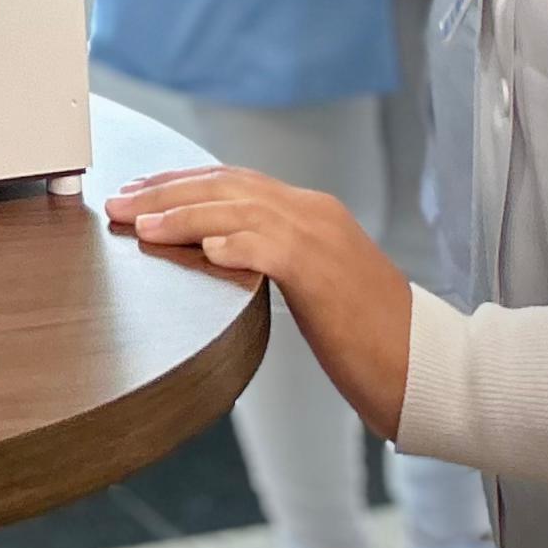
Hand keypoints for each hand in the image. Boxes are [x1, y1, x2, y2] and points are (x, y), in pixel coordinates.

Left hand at [104, 165, 412, 438]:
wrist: (429, 366)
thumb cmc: (371, 338)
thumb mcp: (317, 285)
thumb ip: (275, 258)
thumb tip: (219, 253)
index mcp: (312, 212)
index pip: (233, 181)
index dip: (181, 184)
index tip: (139, 192)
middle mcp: (314, 214)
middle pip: (225, 186)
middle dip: (165, 192)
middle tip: (118, 203)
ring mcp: (321, 240)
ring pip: (237, 210)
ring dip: (182, 215)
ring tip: (139, 225)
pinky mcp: (325, 274)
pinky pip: (270, 248)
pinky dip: (234, 245)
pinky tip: (204, 251)